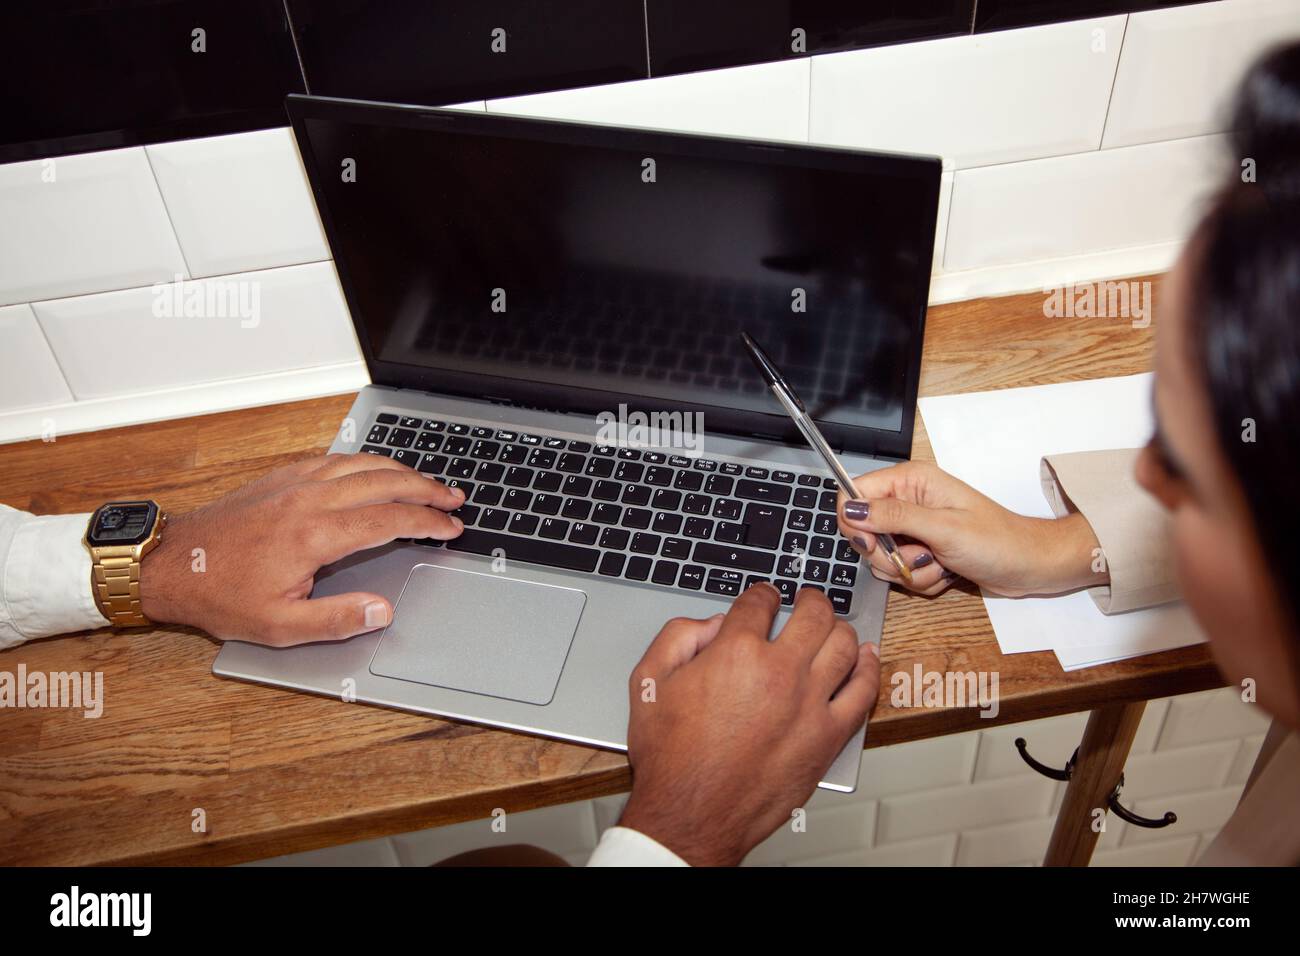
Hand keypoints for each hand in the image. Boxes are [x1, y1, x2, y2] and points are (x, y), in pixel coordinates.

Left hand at [139, 453, 465, 644]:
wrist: (171, 563)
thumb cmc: (220, 595)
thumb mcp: (278, 627)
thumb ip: (337, 620)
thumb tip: (381, 611)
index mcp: (314, 536)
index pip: (389, 520)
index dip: (427, 523)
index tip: (450, 530)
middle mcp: (309, 500)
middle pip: (384, 482)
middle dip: (427, 489)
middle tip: (454, 499)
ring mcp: (295, 483)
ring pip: (363, 463)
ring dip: (402, 470)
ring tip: (428, 482)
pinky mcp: (282, 477)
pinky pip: (336, 458)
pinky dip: (369, 461)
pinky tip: (379, 469)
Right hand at [618, 585, 879, 865]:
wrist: (691, 814)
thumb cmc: (671, 758)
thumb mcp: (647, 682)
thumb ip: (677, 637)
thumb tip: (711, 624)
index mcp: (735, 653)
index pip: (760, 602)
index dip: (762, 594)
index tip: (764, 598)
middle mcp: (779, 673)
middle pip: (813, 614)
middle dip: (810, 599)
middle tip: (806, 599)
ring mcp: (810, 704)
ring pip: (845, 645)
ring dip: (839, 627)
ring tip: (832, 626)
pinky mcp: (828, 736)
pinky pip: (863, 691)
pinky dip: (869, 667)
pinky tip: (866, 657)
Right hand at [836, 460, 1102, 596]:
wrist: (1029, 565)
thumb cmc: (997, 541)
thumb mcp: (942, 527)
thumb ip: (893, 516)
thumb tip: (851, 509)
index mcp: (910, 481)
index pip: (854, 494)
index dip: (856, 522)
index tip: (873, 543)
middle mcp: (908, 501)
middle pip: (864, 532)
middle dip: (889, 555)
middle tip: (921, 555)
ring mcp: (914, 528)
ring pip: (882, 558)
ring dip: (909, 571)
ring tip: (941, 563)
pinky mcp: (922, 551)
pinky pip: (901, 572)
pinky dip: (922, 579)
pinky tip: (946, 571)